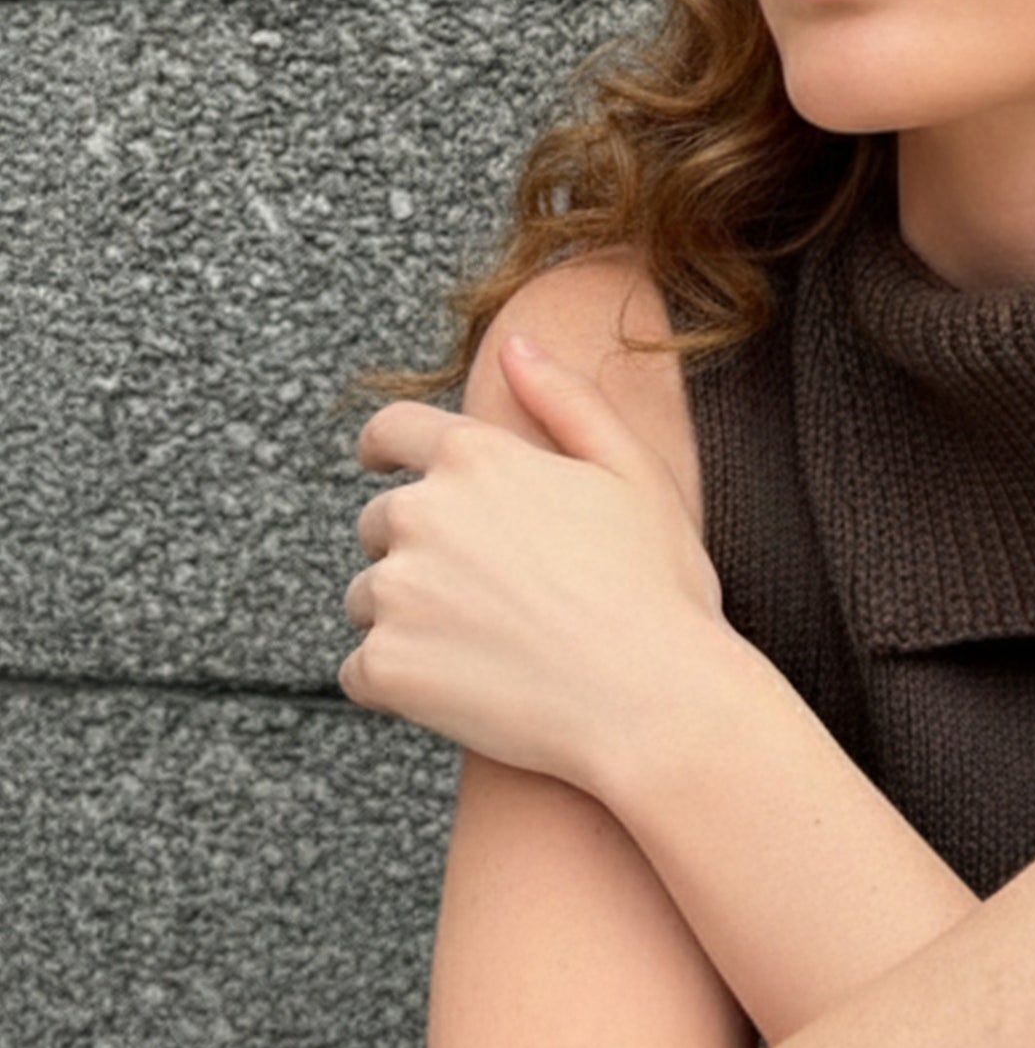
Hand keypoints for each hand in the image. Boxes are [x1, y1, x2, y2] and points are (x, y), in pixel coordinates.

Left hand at [340, 335, 731, 796]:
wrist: (654, 703)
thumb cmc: (658, 588)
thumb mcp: (633, 471)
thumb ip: (566, 399)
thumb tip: (515, 343)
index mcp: (478, 458)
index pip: (392, 431)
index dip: (383, 447)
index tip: (379, 464)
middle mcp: (422, 514)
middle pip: (378, 523)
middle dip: (416, 549)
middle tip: (483, 593)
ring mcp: (397, 593)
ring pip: (369, 599)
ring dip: (405, 616)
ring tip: (483, 646)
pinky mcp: (386, 666)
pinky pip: (362, 671)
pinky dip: (399, 681)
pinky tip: (463, 690)